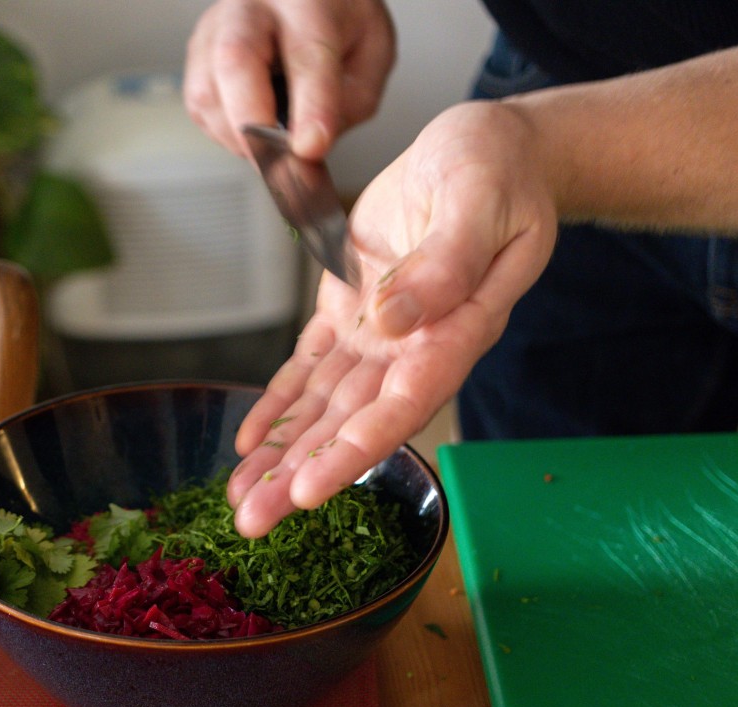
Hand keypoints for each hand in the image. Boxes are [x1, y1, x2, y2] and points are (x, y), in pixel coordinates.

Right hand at [183, 0, 395, 158]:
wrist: (301, 4)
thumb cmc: (337, 22)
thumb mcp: (371, 52)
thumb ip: (352, 99)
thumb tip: (310, 146)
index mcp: (305, 2)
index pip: (307, 55)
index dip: (309, 107)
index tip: (310, 147)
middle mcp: (250, 9)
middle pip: (235, 61)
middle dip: (254, 122)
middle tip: (278, 161)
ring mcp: (214, 32)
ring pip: (207, 94)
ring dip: (240, 138)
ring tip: (274, 147)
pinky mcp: (197, 60)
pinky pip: (200, 110)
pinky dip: (226, 134)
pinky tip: (254, 132)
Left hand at [226, 101, 559, 536]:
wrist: (490, 152)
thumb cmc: (498, 172)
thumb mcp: (482, 204)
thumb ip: (446, 263)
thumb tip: (395, 322)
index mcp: (459, 329)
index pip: (405, 404)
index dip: (357, 450)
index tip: (310, 490)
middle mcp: (416, 346)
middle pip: (354, 423)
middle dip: (302, 474)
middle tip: (253, 523)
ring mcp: (382, 332)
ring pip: (325, 405)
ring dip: (282, 454)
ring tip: (239, 500)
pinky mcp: (353, 308)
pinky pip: (311, 364)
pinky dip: (280, 402)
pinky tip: (250, 442)